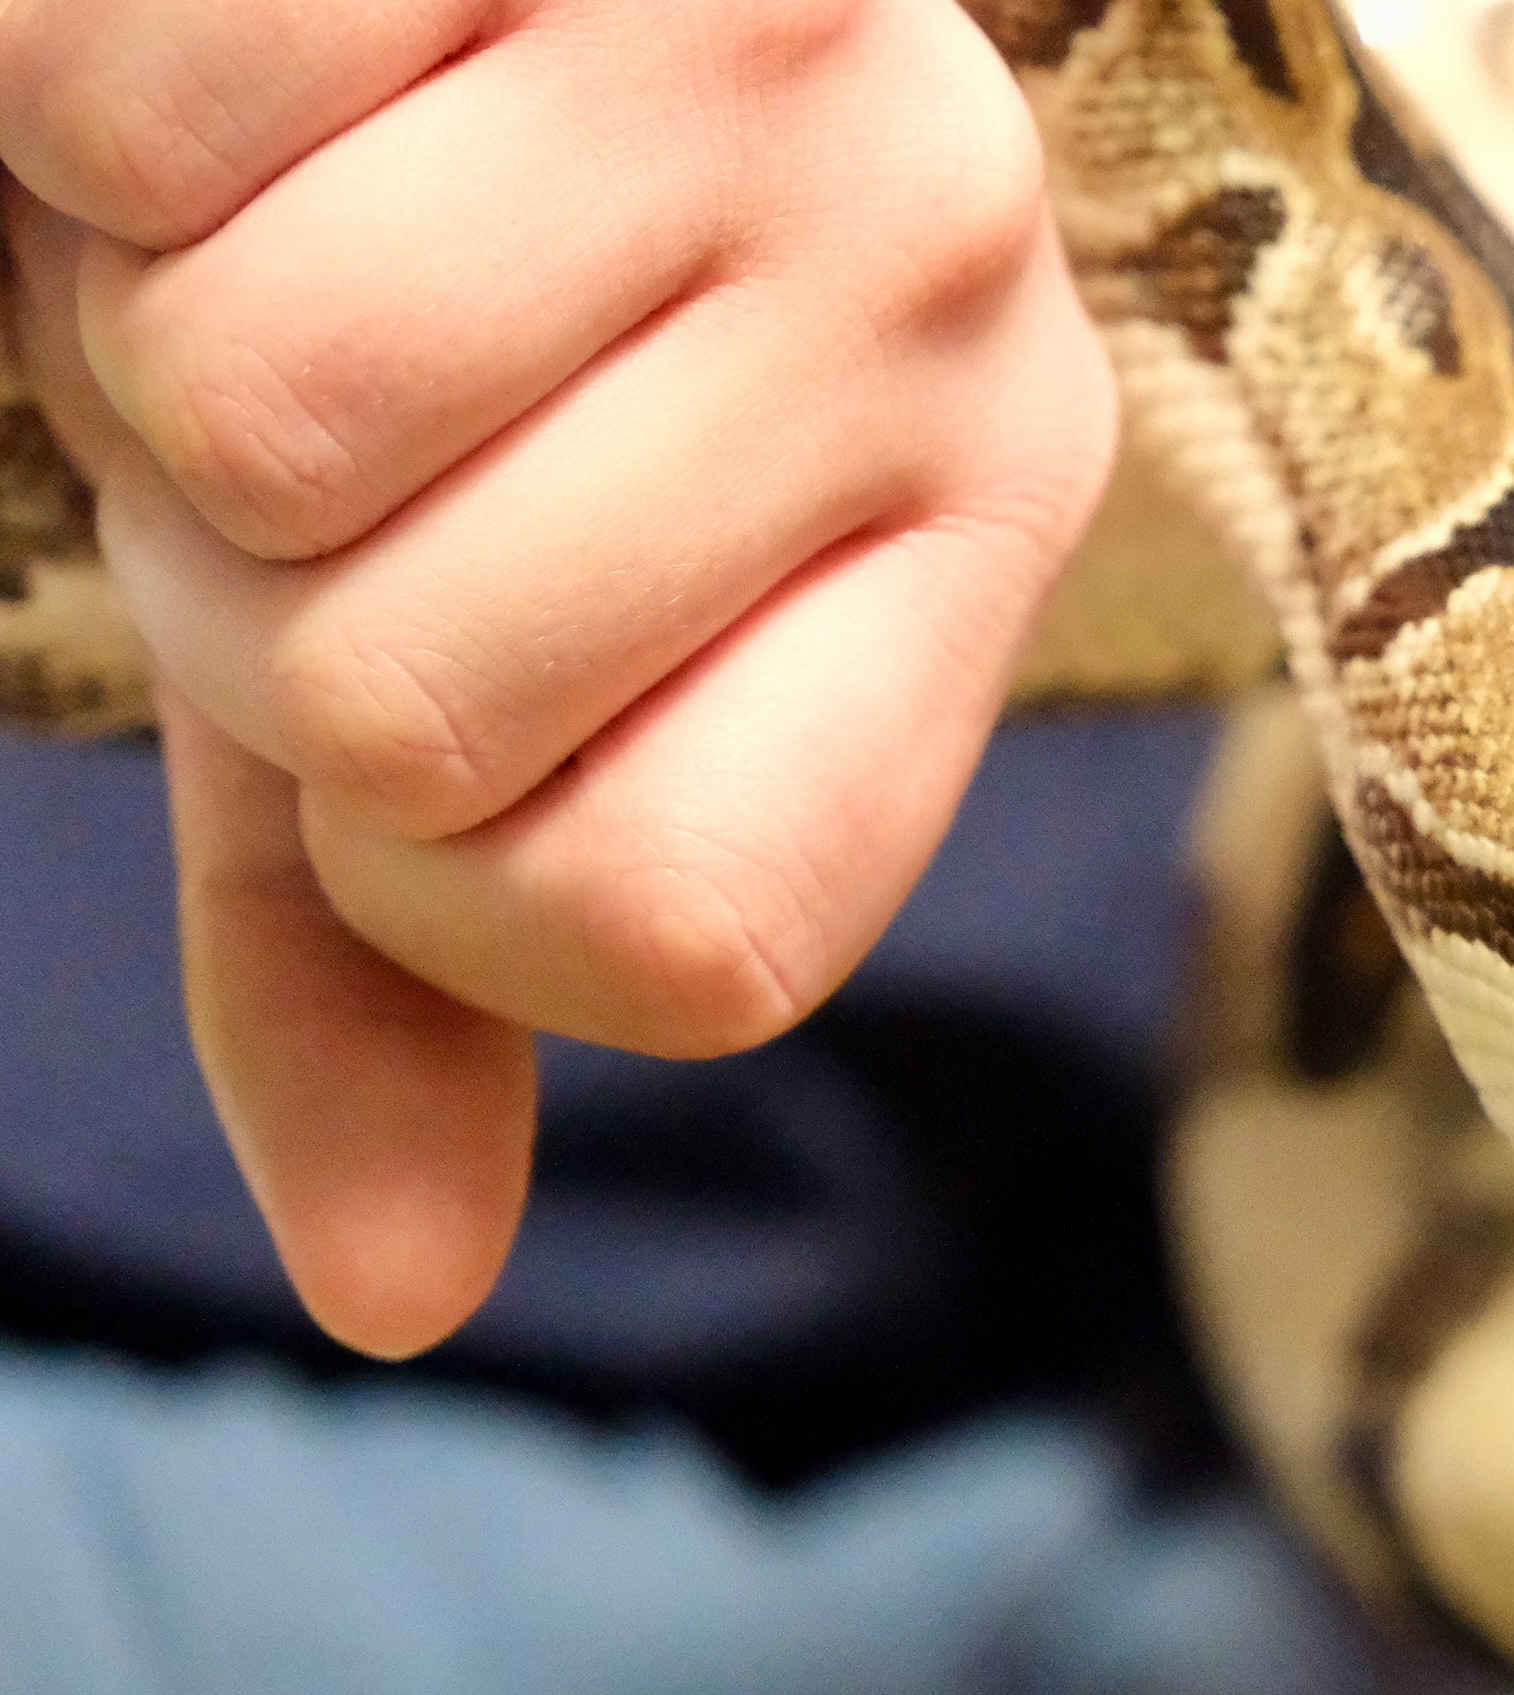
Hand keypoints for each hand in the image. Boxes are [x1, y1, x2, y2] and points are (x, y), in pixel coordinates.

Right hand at [0, 0, 1117, 1356]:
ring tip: (265, 208)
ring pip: (271, 426)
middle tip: (299, 378)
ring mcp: (807, 73)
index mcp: (976, 521)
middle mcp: (951, 303)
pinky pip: (159, 123)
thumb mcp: (424, 609)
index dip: (421, 876)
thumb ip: (399, 947)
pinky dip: (86, 100)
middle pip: (412, 705)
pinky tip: (234, 32)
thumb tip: (398, 1299)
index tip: (398, 696)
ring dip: (144, 332)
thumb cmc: (407, 247)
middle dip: (238, 574)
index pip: (675, 942)